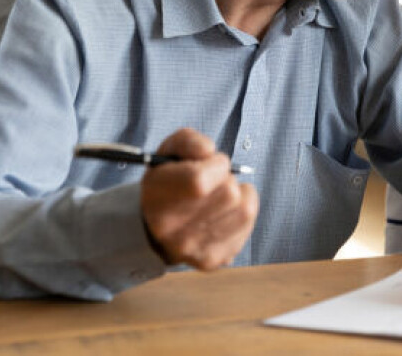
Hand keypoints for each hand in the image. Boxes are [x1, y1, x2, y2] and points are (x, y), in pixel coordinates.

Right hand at [141, 128, 258, 269]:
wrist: (153, 227)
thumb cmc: (167, 182)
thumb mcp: (169, 152)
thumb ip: (189, 141)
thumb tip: (209, 151)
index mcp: (157, 199)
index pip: (199, 180)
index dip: (215, 165)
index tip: (211, 164)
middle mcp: (172, 230)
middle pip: (229, 193)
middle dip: (227, 180)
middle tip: (214, 182)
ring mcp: (193, 249)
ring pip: (245, 210)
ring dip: (238, 196)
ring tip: (220, 196)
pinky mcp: (212, 260)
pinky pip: (248, 226)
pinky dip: (243, 211)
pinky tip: (225, 211)